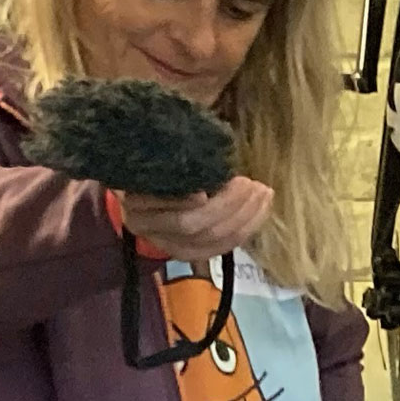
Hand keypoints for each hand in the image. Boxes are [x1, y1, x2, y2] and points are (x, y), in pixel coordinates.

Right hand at [113, 176, 272, 262]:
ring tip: (263, 193)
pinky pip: (223, 247)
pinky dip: (247, 228)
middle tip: (250, 183)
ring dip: (245, 216)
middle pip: (191, 225)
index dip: (185, 200)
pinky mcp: (190, 254)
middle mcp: (148, 229)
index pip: (159, 204)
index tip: (214, 183)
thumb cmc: (154, 171)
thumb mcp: (158, 162)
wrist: (141, 201)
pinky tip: (262, 209)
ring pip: (212, 238)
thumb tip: (206, 146)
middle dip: (228, 204)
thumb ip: (177, 161)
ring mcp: (169, 246)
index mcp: (136, 204)